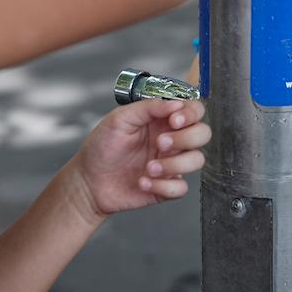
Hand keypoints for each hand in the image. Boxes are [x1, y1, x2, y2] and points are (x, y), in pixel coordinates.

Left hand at [73, 99, 209, 220]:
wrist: (88, 182)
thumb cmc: (101, 147)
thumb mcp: (119, 119)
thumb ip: (148, 107)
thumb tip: (176, 103)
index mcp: (162, 120)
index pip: (194, 110)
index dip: (191, 114)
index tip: (174, 120)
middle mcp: (172, 140)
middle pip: (203, 133)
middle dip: (186, 138)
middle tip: (160, 143)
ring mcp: (171, 163)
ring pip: (197, 160)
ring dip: (174, 164)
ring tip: (148, 168)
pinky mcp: (167, 187)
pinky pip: (181, 187)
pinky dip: (164, 186)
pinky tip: (143, 182)